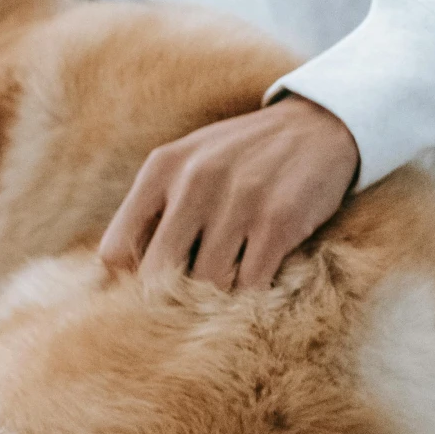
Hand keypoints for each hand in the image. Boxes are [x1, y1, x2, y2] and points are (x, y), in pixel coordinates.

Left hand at [98, 96, 359, 291]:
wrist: (321, 124)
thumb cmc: (241, 157)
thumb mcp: (187, 165)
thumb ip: (151, 210)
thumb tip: (113, 278)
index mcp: (161, 169)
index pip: (116, 251)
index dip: (126, 282)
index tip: (144, 293)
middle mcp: (195, 180)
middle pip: (157, 275)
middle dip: (169, 298)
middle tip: (184, 309)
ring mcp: (239, 200)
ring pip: (206, 283)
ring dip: (214, 299)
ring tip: (223, 296)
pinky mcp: (279, 220)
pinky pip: (250, 283)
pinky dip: (249, 296)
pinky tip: (253, 288)